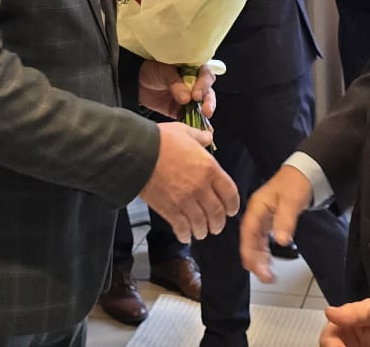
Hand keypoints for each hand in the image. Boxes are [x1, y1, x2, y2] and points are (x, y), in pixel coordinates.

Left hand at [137, 60, 217, 119]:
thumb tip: (187, 99)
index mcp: (193, 69)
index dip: (203, 86)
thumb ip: (175, 84)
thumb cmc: (151, 70)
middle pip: (208, 93)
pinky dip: (194, 124)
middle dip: (209, 102)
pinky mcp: (179, 110)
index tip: (196, 95)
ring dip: (204, 115)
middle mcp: (194, 84)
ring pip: (201, 107)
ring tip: (205, 124)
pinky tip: (197, 129)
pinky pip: (189, 118)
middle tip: (205, 111)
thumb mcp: (163, 72)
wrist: (135, 81)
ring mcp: (188, 98)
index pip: (205, 76)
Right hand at [139, 122, 238, 241]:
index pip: (230, 193)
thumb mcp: (184, 131)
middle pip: (217, 213)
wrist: (136, 152)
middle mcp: (200, 187)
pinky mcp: (169, 209)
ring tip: (201, 233)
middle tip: (216, 226)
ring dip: (203, 231)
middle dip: (218, 223)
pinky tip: (186, 236)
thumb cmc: (160, 140)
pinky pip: (182, 227)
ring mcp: (185, 200)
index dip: (233, 205)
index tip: (231, 210)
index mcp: (209, 168)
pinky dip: (185, 234)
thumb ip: (199, 137)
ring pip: (201, 223)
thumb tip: (208, 138)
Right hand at [241, 165, 313, 279]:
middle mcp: (256, 214)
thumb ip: (285, 221)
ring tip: (267, 276)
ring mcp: (262, 218)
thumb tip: (281, 240)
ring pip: (256, 243)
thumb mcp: (291, 201)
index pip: (248, 233)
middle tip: (264, 277)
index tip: (254, 267)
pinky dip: (265, 253)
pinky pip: (263, 241)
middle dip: (255, 260)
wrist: (306, 173)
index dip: (249, 251)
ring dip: (260, 259)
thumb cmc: (296, 182)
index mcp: (256, 207)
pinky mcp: (269, 221)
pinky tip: (269, 263)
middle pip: (250, 241)